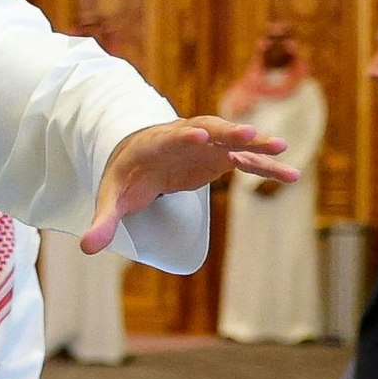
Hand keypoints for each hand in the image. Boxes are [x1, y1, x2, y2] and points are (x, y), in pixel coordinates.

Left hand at [82, 117, 296, 253]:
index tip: (199, 135)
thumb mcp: (111, 199)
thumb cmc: (125, 177)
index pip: (171, 136)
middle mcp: (185, 138)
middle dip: (227, 132)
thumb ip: (103, 221)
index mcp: (155, 144)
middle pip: (208, 130)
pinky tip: (291, 175)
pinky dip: (266, 165)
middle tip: (249, 133)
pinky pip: (246, 160)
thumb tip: (87, 248)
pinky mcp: (219, 158)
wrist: (138, 159)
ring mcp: (205, 146)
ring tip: (283, 148)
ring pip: (233, 141)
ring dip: (256, 144)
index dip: (184, 136)